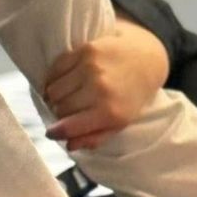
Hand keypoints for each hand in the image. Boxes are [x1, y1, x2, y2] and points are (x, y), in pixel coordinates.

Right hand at [44, 21, 169, 150]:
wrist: (145, 59)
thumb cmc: (131, 95)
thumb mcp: (120, 122)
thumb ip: (94, 137)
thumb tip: (69, 145)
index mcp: (109, 112)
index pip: (69, 126)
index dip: (55, 132)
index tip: (51, 133)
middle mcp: (99, 89)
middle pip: (60, 108)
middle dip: (60, 113)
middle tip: (66, 112)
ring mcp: (90, 67)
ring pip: (54, 89)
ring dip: (55, 96)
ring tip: (64, 96)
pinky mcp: (85, 50)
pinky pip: (55, 69)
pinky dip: (53, 78)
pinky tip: (61, 82)